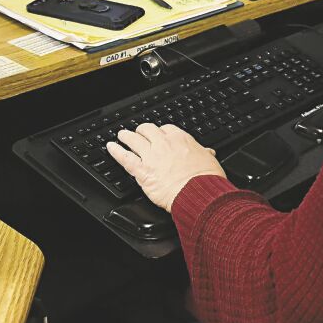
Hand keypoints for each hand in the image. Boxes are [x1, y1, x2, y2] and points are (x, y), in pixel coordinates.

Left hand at [109, 123, 226, 209]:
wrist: (198, 193)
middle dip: (142, 130)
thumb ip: (205, 155)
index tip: (160, 135)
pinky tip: (111, 147)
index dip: (161, 132)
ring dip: (126, 136)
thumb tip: (208, 153)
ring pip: (133, 139)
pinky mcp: (142, 171)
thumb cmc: (205, 179)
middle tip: (139, 133)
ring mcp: (151, 156)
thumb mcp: (210, 161)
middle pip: (147, 130)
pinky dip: (116, 151)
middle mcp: (164, 144)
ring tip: (122, 135)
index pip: (166, 129)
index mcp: (181, 139)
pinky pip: (124, 157)